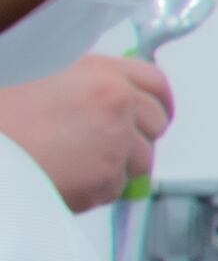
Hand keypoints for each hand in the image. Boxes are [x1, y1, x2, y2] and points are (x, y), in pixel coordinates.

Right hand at [0, 55, 172, 210]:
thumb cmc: (4, 120)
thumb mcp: (38, 76)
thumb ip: (80, 82)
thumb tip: (108, 92)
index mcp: (99, 72)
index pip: (154, 81)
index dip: (158, 98)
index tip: (158, 110)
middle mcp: (116, 103)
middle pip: (155, 123)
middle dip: (138, 135)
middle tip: (108, 143)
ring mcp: (116, 142)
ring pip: (142, 160)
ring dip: (117, 164)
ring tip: (73, 161)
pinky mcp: (107, 178)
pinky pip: (116, 187)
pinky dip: (97, 188)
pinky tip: (63, 177)